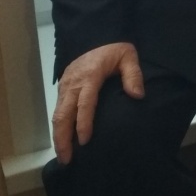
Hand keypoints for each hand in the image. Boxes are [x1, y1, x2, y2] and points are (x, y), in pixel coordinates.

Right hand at [51, 42, 143, 163]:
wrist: (96, 35)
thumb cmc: (114, 48)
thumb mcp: (128, 56)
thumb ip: (134, 75)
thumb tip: (137, 96)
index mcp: (90, 76)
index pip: (85, 103)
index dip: (83, 123)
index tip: (84, 141)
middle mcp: (73, 83)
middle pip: (63, 114)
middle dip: (63, 138)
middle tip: (67, 159)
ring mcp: (65, 86)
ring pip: (57, 115)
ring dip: (58, 136)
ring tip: (63, 156)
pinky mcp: (62, 88)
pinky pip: (57, 110)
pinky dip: (58, 127)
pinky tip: (62, 140)